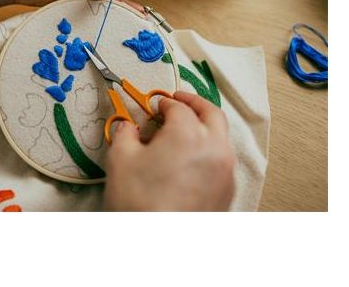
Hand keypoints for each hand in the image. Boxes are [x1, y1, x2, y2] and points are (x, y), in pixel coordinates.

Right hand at [104, 91, 235, 210]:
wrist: (157, 246)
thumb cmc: (139, 203)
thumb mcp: (120, 159)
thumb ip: (125, 132)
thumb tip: (129, 125)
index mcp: (189, 134)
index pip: (178, 107)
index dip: (163, 103)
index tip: (153, 106)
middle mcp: (214, 148)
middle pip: (211, 113)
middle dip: (194, 103)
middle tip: (178, 101)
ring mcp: (225, 171)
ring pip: (220, 136)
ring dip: (204, 126)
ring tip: (182, 132)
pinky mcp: (227, 192)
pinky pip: (222, 159)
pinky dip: (209, 149)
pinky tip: (189, 160)